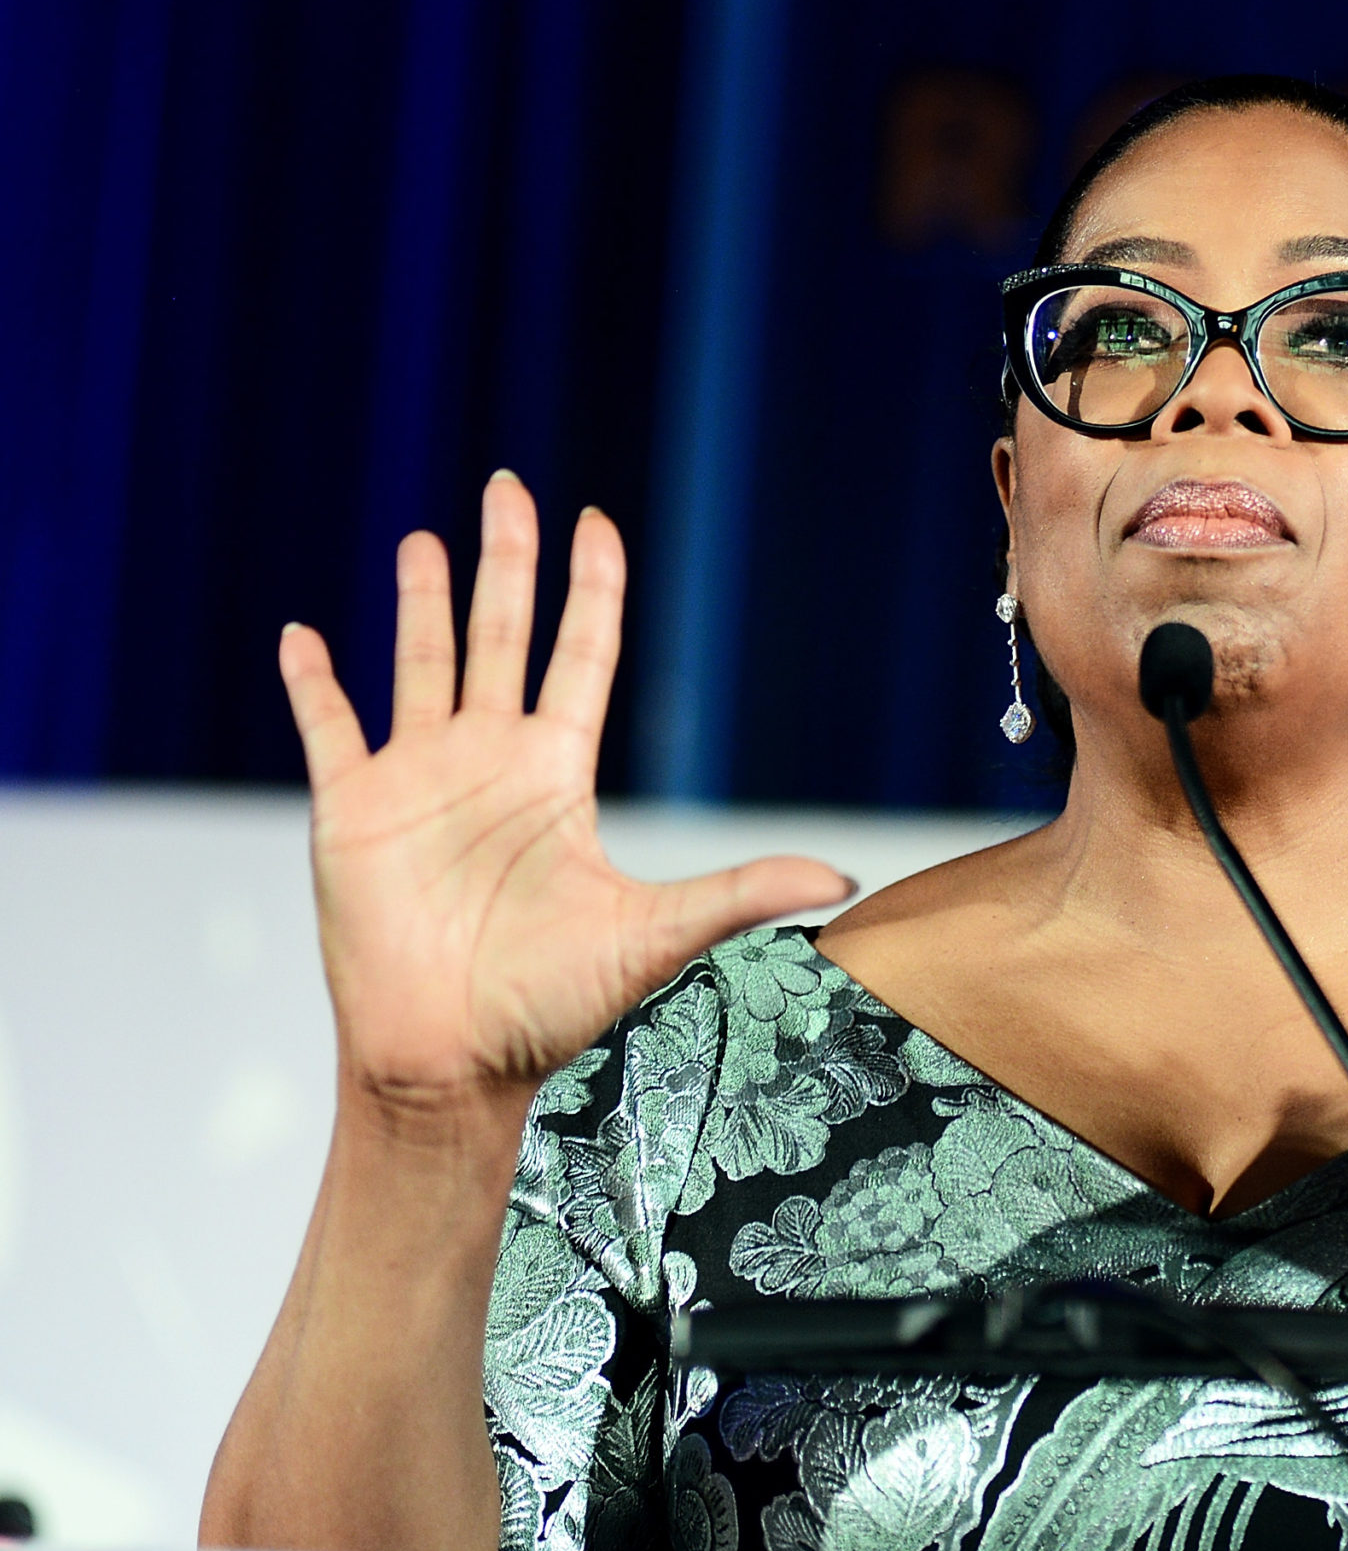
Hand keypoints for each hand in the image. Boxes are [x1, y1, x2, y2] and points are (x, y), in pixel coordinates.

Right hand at [281, 472, 851, 1127]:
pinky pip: (330, 730)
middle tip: (511, 486)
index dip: (589, 591)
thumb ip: (741, 892)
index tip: (594, 523)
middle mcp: (489, 763)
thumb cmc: (551, 1007)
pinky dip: (315, 685)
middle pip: (501, 637)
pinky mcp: (353, 812)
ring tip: (427, 539)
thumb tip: (842, 880)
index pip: (580, 656)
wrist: (453, 1063)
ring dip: (422, 603)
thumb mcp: (656, 936)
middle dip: (507, 563)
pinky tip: (303, 637)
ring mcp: (419, 783)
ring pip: (420, 665)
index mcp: (556, 776)